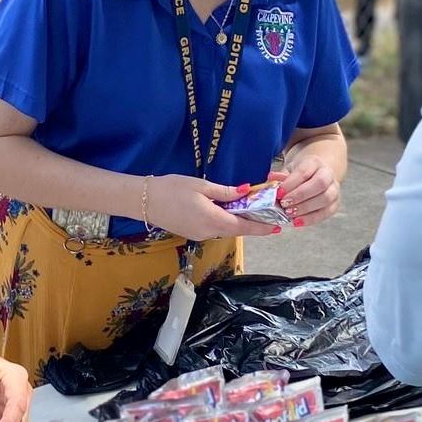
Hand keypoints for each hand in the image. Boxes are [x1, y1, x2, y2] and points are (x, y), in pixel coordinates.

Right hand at [145, 174, 281, 241]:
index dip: (262, 227)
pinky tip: (230, 211)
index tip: (277, 226)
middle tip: (269, 216)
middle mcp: (209, 232)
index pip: (244, 226)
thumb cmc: (172, 189)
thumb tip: (247, 191)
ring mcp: (200, 235)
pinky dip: (226, 222)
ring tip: (253, 211)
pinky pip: (215, 229)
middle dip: (254, 224)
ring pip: (226, 229)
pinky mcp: (193, 233)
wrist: (143, 201)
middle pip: (237, 229)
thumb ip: (225, 191)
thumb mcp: (201, 186)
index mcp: (213, 219)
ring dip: (240, 222)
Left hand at [275, 156, 340, 227]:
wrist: (317, 174)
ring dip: (306, 208)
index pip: (304, 172)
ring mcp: (334, 189)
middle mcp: (328, 174)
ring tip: (289, 214)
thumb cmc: (300, 173)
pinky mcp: (335, 203)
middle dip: (300, 196)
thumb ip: (280, 177)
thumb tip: (271, 179)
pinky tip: (297, 222)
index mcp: (315, 162)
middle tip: (284, 204)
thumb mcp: (289, 169)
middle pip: (319, 184)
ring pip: (326, 199)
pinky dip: (311, 219)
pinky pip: (326, 212)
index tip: (279, 193)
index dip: (291, 183)